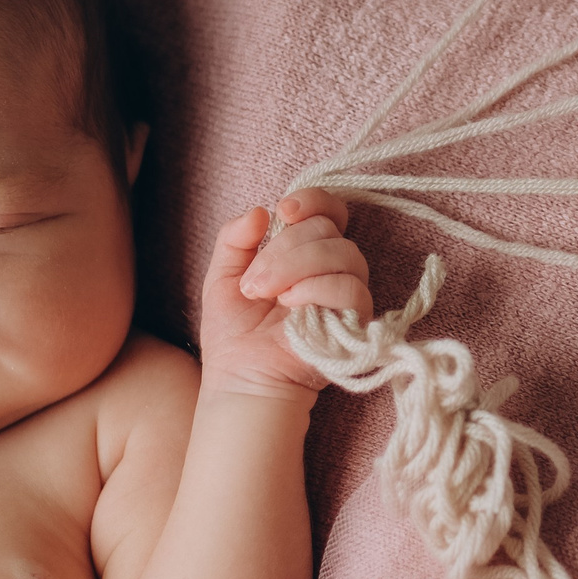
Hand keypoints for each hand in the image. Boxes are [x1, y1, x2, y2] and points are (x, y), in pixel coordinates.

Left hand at [198, 188, 370, 399]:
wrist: (240, 377)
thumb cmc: (233, 332)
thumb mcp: (222, 275)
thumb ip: (235, 238)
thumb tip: (260, 211)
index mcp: (304, 251)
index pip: (329, 210)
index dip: (313, 201)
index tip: (284, 211)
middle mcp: (331, 267)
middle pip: (328, 230)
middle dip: (285, 250)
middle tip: (255, 283)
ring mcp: (346, 294)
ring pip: (344, 254)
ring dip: (297, 267)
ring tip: (268, 294)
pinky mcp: (355, 320)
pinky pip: (350, 287)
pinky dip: (316, 288)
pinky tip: (290, 306)